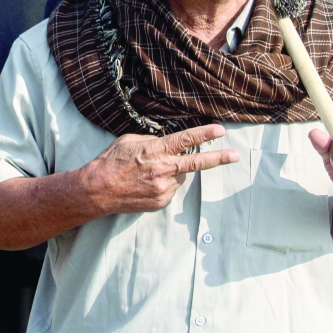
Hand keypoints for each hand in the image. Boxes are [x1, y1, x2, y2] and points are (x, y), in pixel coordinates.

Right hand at [80, 124, 239, 215]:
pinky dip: (164, 183)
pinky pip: (170, 188)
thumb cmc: (110, 162)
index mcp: (155, 151)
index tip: (220, 131)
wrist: (98, 190)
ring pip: (179, 176)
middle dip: (218, 158)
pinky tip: (146, 183)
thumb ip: (152, 141)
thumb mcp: (129, 141)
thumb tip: (166, 143)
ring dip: (172, 171)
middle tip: (235, 155)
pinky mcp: (161, 201)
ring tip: (148, 172)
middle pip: (196, 163)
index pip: (185, 140)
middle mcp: (163, 170)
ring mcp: (163, 188)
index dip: (204, 134)